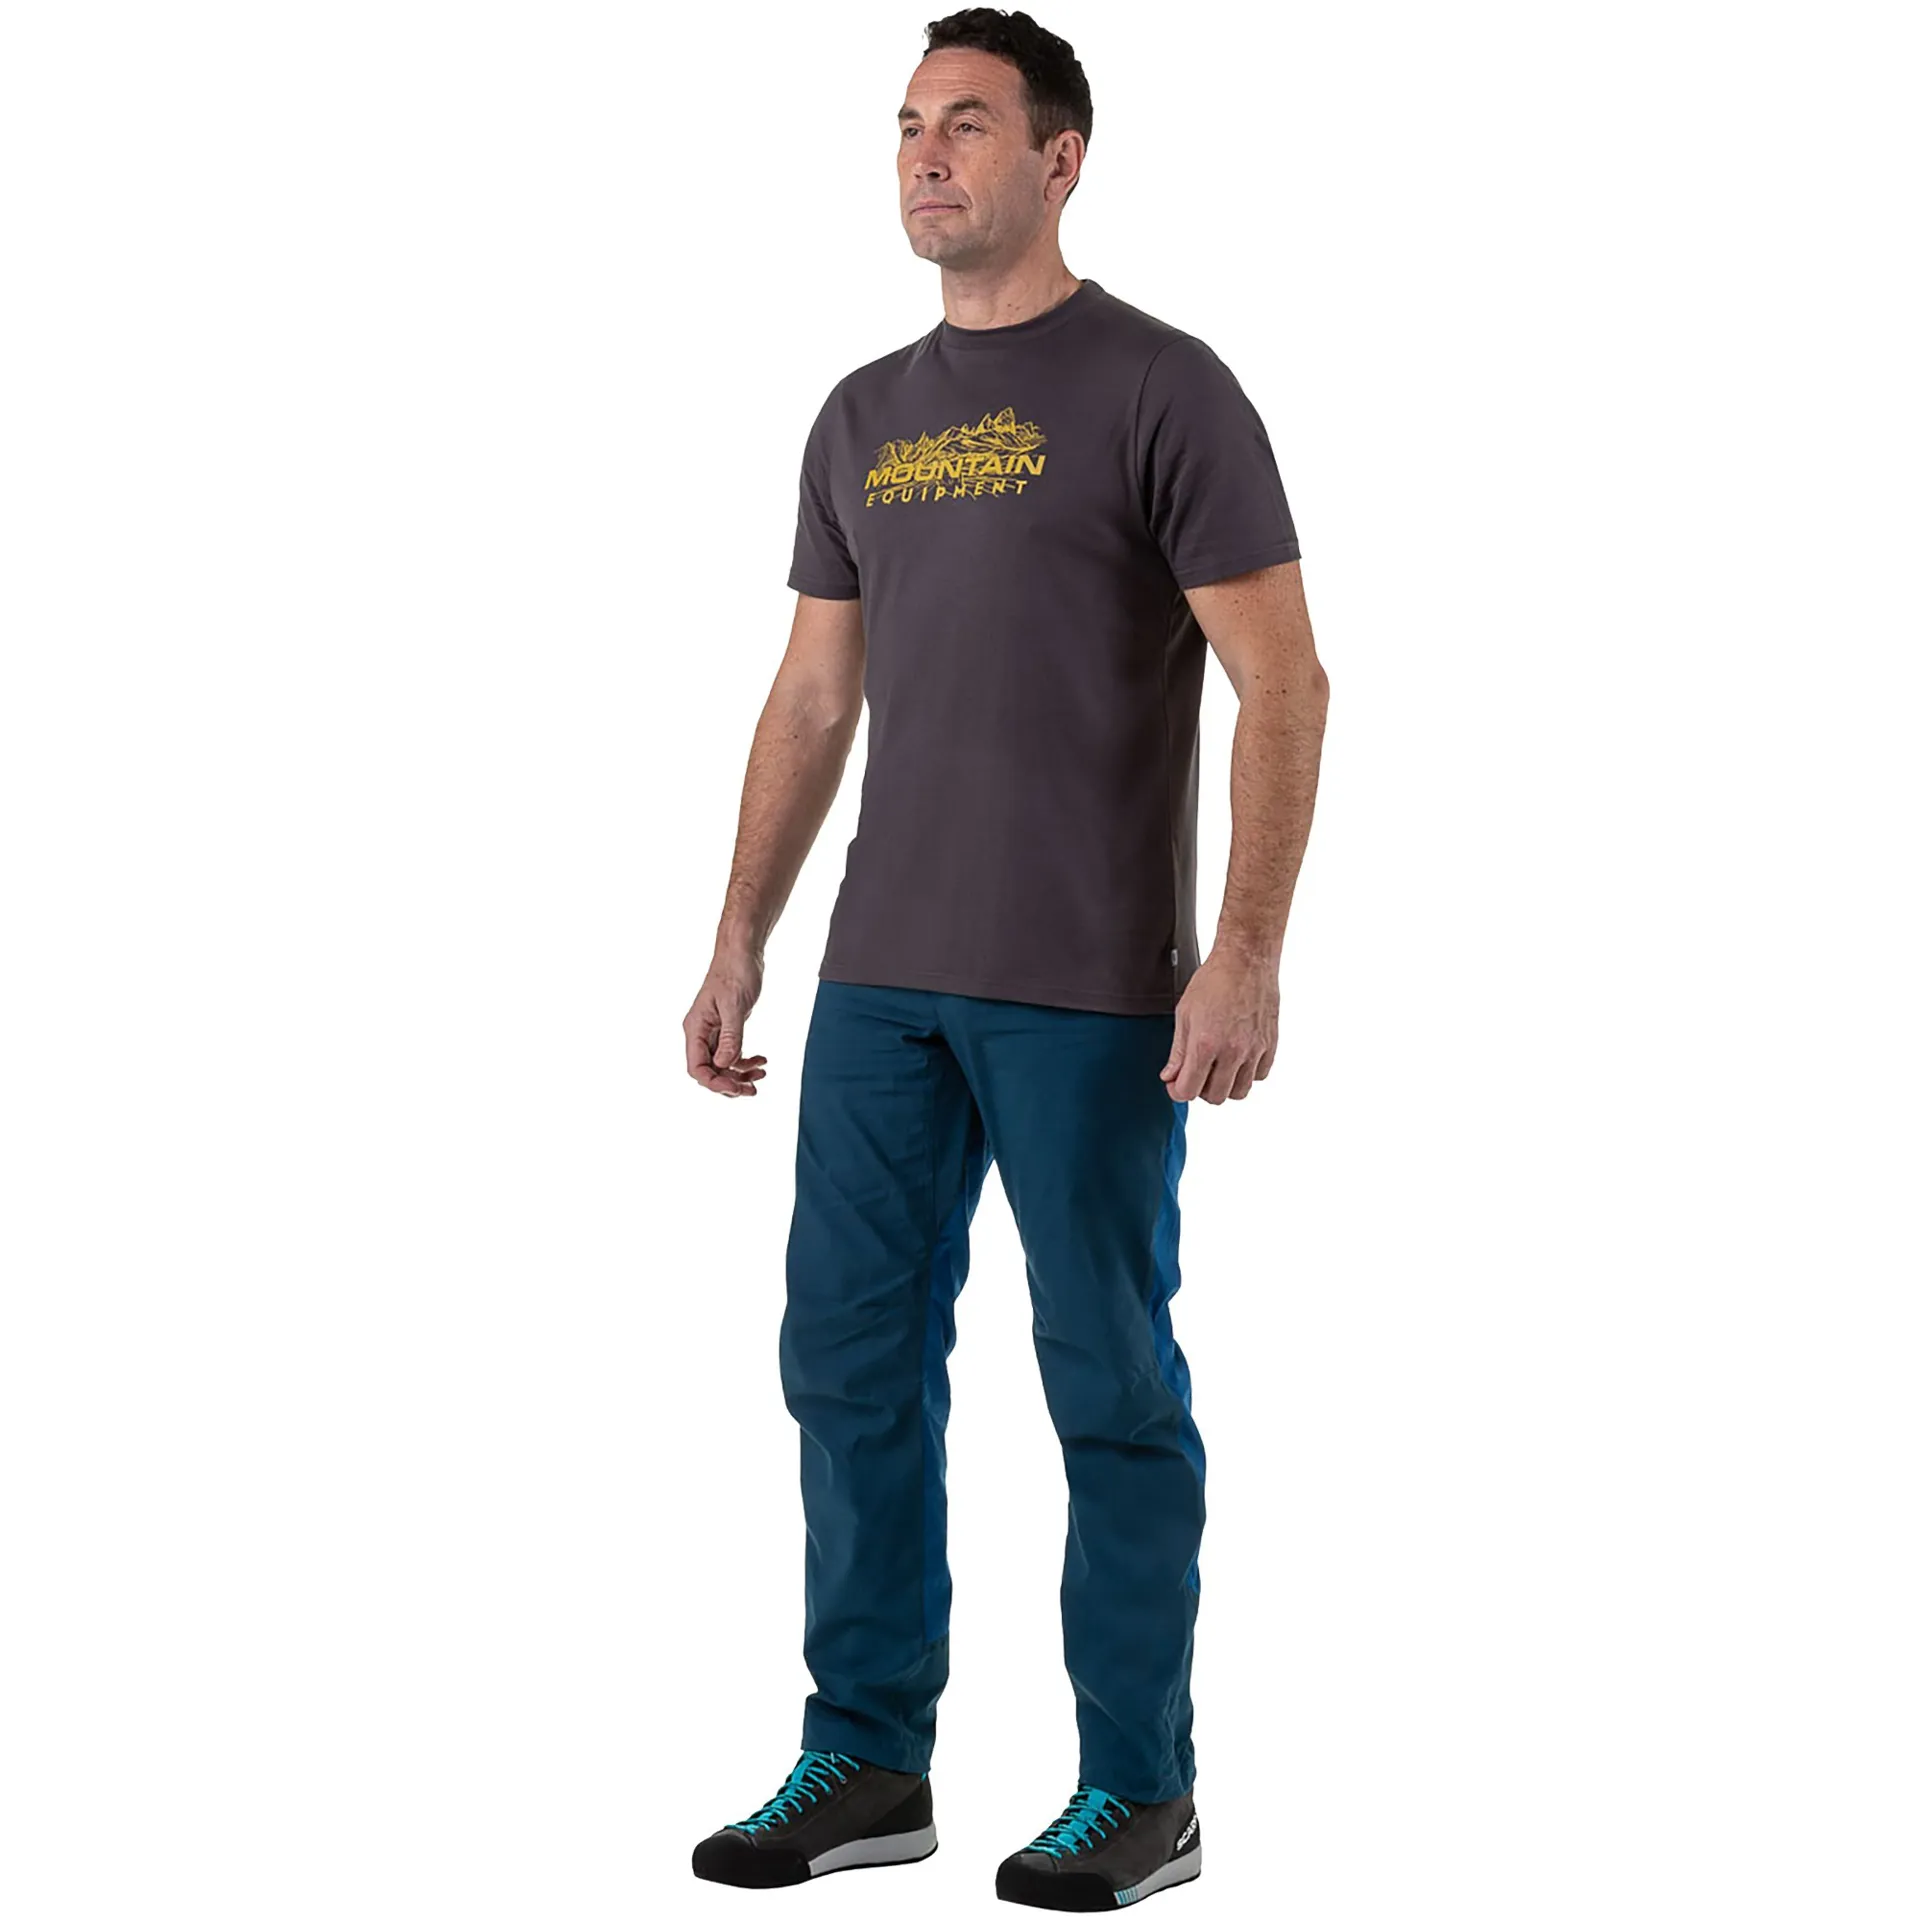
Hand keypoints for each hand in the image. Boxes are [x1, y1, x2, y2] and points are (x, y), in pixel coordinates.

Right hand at [684, 947, 768, 1097]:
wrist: (742, 952)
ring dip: (740, 1074)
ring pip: (722, 1064)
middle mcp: (700, 1032)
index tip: (737, 1088)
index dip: (715, 1083)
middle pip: (710, 1070)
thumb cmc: (735, 972)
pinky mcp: (726, 1028)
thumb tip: (725, 1065)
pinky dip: (746, 1060)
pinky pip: (732, 1053)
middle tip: (753, 1090)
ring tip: (761, 1075)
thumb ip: (730, 1037)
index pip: (697, 1068)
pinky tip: (762, 1060)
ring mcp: (713, 1031)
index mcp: (695, 1028)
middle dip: (730, 1083)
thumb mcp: (735, 1006)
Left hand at [1159, 947, 1278, 1103]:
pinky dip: (1247, 1074)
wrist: (1246, 960)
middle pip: (1215, 1097)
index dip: (1177, 1091)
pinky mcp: (1270, 1044)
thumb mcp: (1185, 1013)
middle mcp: (1233, 1051)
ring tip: (1216, 1067)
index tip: (1175, 1083)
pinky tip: (1237, 1059)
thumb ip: (1178, 1051)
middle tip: (1195, 1073)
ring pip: (1239, 1092)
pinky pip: (1260, 1076)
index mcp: (1206, 1043)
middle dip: (1200, 1090)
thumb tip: (1170, 1076)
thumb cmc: (1214, 980)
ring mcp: (1254, 1049)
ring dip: (1224, 1085)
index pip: (1189, 1091)